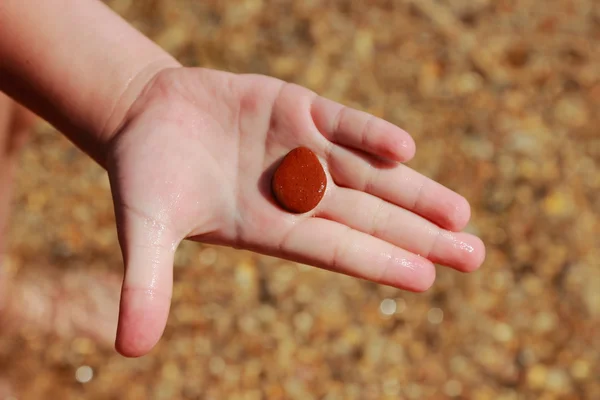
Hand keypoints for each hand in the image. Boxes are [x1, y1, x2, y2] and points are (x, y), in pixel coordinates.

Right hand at [107, 68, 484, 356]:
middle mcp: (294, 192)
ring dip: (413, 190)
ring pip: (368, 173)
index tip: (425, 278)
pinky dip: (370, 135)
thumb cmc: (146, 177)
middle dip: (418, 234)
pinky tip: (404, 151)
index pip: (333, 249)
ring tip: (460, 214)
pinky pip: (341, 123)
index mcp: (267, 226)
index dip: (377, 261)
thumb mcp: (145, 229)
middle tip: (473, 254)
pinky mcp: (296, 108)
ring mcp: (300, 149)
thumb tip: (129, 351)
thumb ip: (146, 283)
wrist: (147, 117)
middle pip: (366, 217)